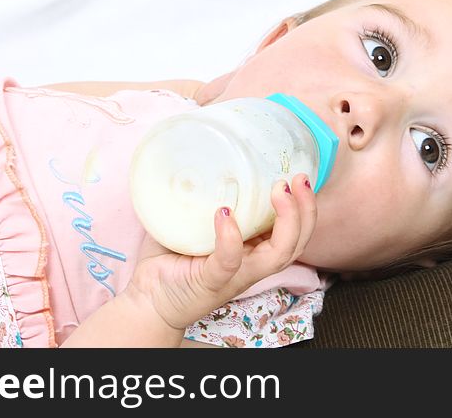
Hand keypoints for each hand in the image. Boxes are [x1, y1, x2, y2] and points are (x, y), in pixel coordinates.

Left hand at [124, 174, 316, 330]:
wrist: (146, 299)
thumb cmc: (171, 260)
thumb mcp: (194, 222)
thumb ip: (201, 195)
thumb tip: (198, 153)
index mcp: (253, 250)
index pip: (294, 232)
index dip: (305, 205)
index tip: (299, 176)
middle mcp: (251, 263)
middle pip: (296, 243)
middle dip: (305, 210)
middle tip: (299, 179)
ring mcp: (234, 275)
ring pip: (277, 256)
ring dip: (286, 221)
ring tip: (278, 191)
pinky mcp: (210, 282)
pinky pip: (228, 262)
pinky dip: (230, 238)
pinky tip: (225, 213)